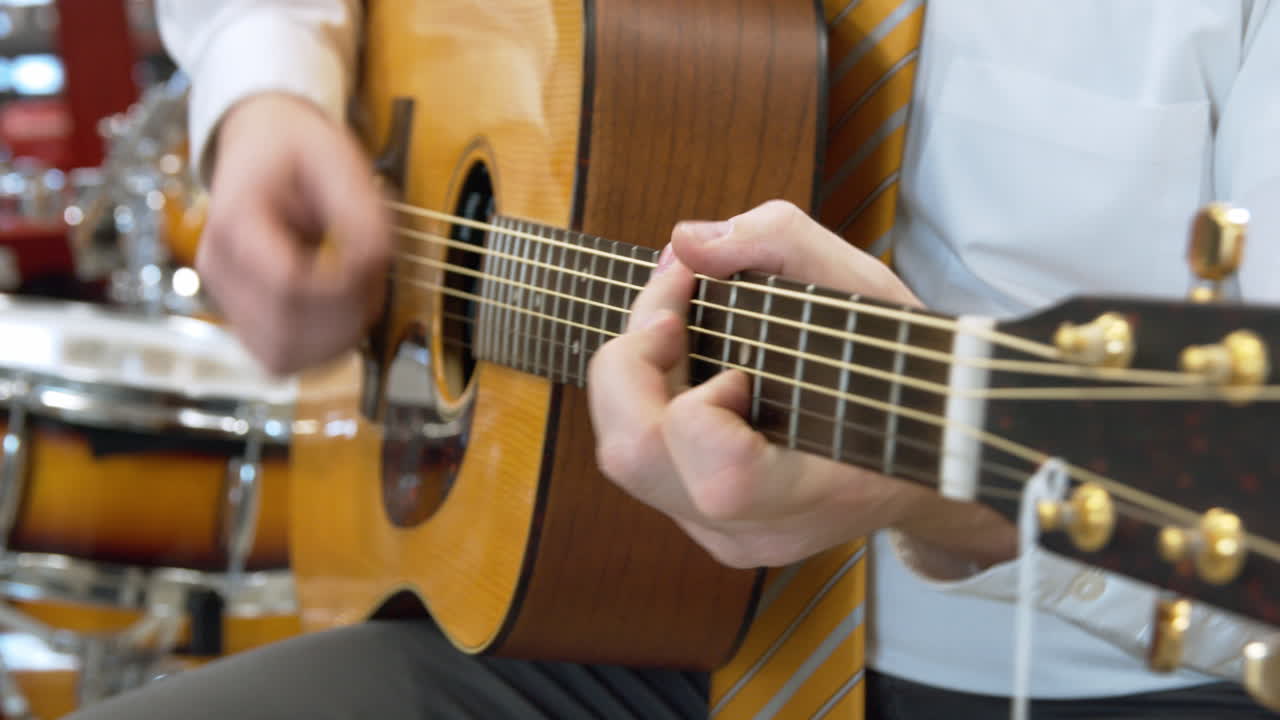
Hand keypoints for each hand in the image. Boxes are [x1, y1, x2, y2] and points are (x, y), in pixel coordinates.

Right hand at [197, 93, 390, 373]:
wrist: (261, 142)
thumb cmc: (300, 149)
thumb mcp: (340, 161)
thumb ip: (363, 216)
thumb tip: (372, 269)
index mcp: (236, 218)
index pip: (287, 284)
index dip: (342, 290)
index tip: (371, 265)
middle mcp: (220, 264)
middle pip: (284, 330)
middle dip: (346, 318)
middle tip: (373, 282)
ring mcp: (225, 295)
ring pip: (281, 356)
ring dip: (335, 340)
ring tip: (359, 298)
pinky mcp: (241, 315)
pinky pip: (279, 357)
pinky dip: (319, 348)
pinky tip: (341, 316)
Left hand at [587, 200, 1014, 569]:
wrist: (938, 442)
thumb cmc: (903, 364)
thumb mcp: (863, 284)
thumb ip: (776, 242)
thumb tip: (684, 243)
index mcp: (814, 493)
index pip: (720, 477)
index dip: (700, 399)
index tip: (734, 355)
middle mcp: (759, 529)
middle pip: (633, 459)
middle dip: (629, 362)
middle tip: (669, 308)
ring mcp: (726, 535)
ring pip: (622, 456)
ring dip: (632, 376)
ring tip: (674, 326)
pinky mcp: (705, 523)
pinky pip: (644, 460)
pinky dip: (647, 399)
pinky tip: (686, 364)